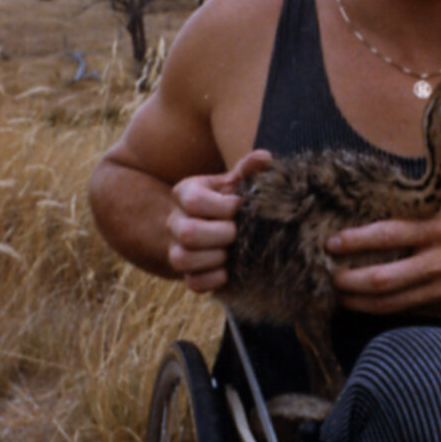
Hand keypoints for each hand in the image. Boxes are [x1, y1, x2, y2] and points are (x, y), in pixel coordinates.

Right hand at [167, 150, 270, 291]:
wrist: (211, 225)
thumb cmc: (227, 200)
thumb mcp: (234, 183)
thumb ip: (247, 171)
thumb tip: (265, 157)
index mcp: (186, 193)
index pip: (194, 201)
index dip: (223, 207)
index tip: (239, 207)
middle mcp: (175, 221)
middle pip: (188, 233)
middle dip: (222, 235)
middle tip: (238, 233)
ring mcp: (176, 249)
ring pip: (182, 259)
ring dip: (216, 258)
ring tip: (231, 252)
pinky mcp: (185, 273)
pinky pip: (192, 283)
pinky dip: (213, 280)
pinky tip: (228, 270)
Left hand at [328, 194, 440, 318]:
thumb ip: (417, 201)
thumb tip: (373, 189)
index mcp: (439, 228)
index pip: (389, 234)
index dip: (356, 240)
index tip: (332, 242)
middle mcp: (439, 261)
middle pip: (382, 278)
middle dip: (349, 280)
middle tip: (329, 275)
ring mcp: (440, 290)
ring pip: (388, 303)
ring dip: (357, 301)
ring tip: (338, 294)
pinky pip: (403, 312)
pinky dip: (379, 309)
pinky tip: (362, 304)